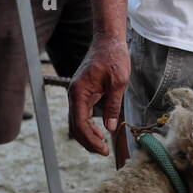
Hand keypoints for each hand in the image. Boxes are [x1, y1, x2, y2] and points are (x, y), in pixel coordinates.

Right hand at [67, 34, 130, 155]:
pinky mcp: (83, 93)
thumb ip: (113, 106)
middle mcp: (74, 94)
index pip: (80, 123)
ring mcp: (77, 94)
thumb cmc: (114, 57)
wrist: (108, 41)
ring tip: (102, 145)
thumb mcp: (118, 82)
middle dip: (88, 141)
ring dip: (87, 135)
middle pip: (75, 125)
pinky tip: (99, 131)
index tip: (103, 149)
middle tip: (104, 152)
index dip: (90, 139)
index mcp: (79, 92)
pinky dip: (88, 125)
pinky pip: (82, 114)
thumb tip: (110, 128)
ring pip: (77, 121)